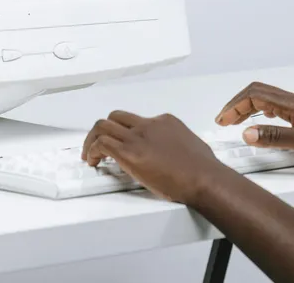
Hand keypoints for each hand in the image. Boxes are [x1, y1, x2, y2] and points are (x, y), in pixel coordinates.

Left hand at [81, 111, 231, 203]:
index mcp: (164, 122)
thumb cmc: (203, 168)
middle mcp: (149, 125)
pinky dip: (92, 151)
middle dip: (103, 130)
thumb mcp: (190, 145)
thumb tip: (173, 153)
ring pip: (103, 126)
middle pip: (116, 117)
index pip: (136, 121)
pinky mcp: (129, 153)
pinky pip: (102, 144)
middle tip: (97, 145)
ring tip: (89, 155)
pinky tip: (93, 162)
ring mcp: (138, 138)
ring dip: (92, 140)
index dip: (125, 133)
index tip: (122, 145)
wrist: (203, 177)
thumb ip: (176, 144)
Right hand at [216, 82, 293, 161]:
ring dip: (247, 108)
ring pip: (265, 99)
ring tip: (237, 122)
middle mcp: (293, 101)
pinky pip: (275, 107)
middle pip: (256, 93)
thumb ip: (274, 137)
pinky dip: (260, 112)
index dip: (234, 106)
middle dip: (236, 104)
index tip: (222, 119)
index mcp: (290, 103)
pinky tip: (262, 124)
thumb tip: (247, 133)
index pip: (254, 95)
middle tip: (224, 120)